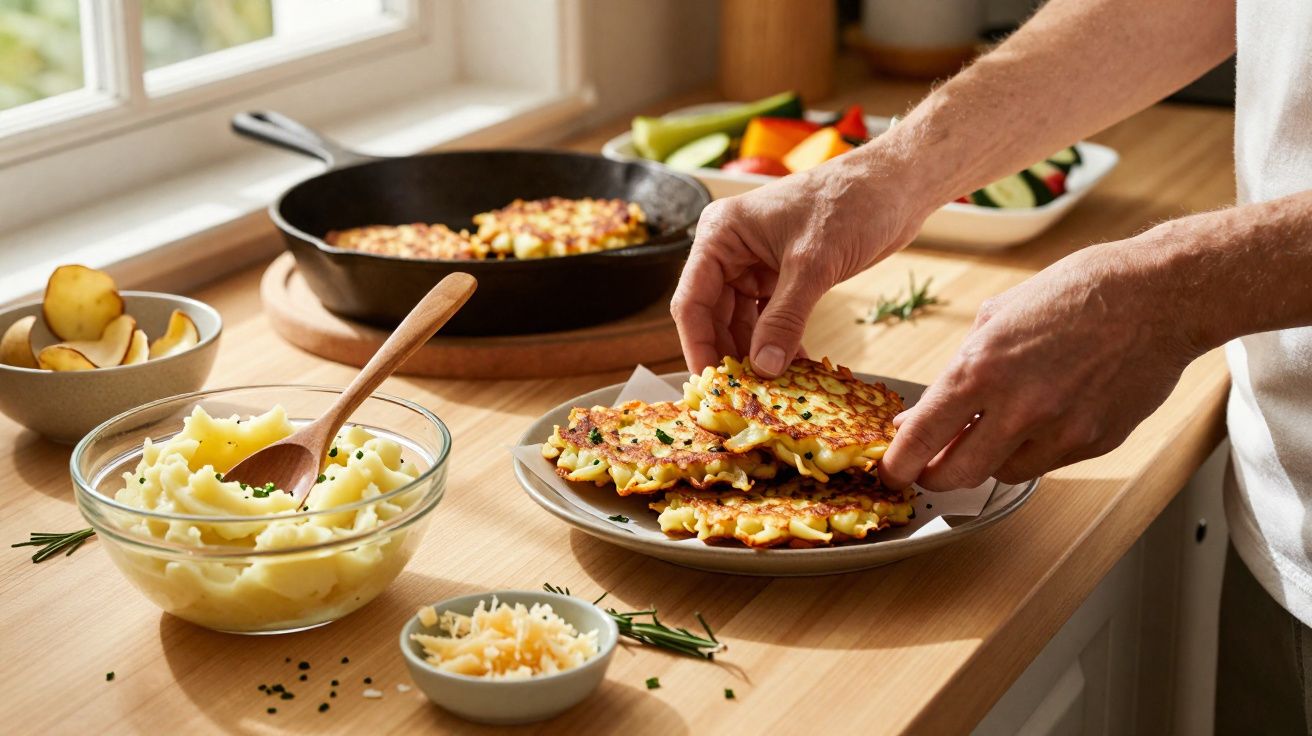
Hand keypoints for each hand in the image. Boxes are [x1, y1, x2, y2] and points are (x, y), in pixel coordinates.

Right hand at [671, 154, 928, 375]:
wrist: (897, 184)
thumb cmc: (851, 203)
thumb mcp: (813, 265)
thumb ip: (784, 319)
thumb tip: (764, 369)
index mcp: (721, 235)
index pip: (692, 301)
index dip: (698, 346)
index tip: (713, 386)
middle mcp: (730, 250)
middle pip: (714, 317)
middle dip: (731, 356)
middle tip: (744, 397)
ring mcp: (756, 264)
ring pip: (742, 323)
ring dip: (756, 355)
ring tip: (771, 391)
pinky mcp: (783, 276)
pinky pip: (770, 319)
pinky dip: (779, 344)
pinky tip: (793, 371)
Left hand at [878, 229, 1203, 489]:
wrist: (1156, 295)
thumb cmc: (1075, 293)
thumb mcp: (995, 317)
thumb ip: (955, 371)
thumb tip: (920, 415)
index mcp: (981, 367)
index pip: (922, 436)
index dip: (898, 464)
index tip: (891, 470)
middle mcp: (1017, 406)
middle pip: (956, 474)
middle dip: (935, 477)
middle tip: (930, 468)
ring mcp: (1058, 430)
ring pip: (1001, 474)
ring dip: (986, 461)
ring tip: (991, 431)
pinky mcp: (1093, 443)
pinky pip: (1045, 464)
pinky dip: (1031, 452)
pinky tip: (1039, 420)